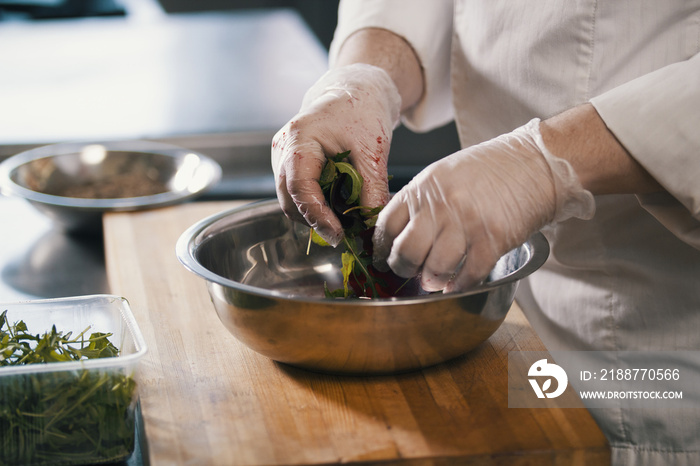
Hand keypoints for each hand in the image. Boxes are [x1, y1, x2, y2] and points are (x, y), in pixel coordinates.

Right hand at [271, 63, 400, 246]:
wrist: (355, 92)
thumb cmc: (362, 111)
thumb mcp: (372, 151)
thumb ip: (372, 190)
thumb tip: (370, 227)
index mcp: (298, 139)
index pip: (299, 187)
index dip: (317, 215)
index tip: (338, 234)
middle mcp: (282, 150)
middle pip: (289, 200)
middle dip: (315, 219)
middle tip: (345, 233)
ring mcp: (282, 159)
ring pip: (292, 201)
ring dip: (316, 215)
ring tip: (345, 219)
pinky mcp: (290, 166)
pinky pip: (298, 194)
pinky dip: (317, 205)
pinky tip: (338, 206)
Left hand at [372, 119, 594, 292]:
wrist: (538, 163)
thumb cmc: (492, 169)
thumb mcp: (445, 174)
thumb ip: (422, 201)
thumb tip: (400, 233)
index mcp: (424, 187)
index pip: (386, 224)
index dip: (381, 247)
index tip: (383, 257)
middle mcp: (441, 205)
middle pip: (406, 251)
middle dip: (402, 269)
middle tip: (408, 273)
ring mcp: (467, 223)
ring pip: (434, 268)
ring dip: (432, 280)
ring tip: (434, 280)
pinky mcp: (493, 240)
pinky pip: (468, 275)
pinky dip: (460, 285)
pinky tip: (458, 284)